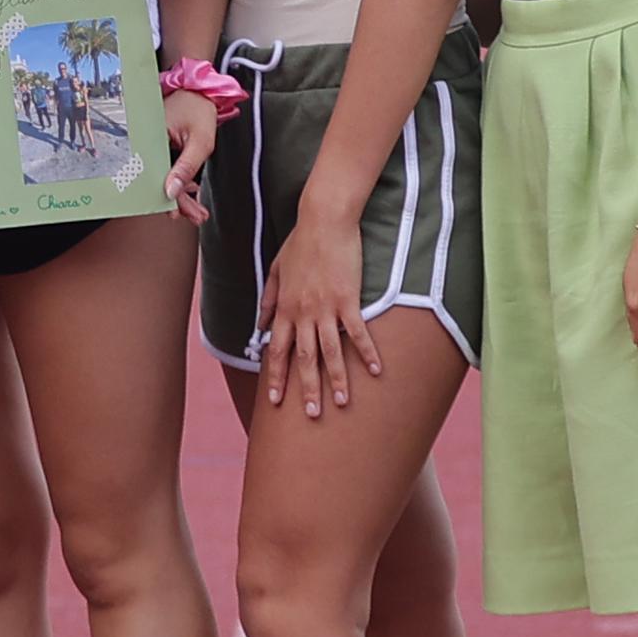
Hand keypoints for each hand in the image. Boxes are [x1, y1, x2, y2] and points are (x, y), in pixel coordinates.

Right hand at [161, 86, 219, 220]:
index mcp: (150, 140)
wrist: (200, 92)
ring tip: (196, 209)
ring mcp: (153, 146)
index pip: (156, 177)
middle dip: (177, 202)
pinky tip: (190, 190)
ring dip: (180, 194)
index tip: (178, 212)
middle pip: (158, 181)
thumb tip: (172, 191)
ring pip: (163, 177)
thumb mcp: (200, 142)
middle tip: (194, 215)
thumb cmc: (198, 109)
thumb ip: (187, 167)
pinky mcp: (160, 148)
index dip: (168, 197)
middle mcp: (148, 144)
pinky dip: (178, 180)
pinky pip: (165, 168)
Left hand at [258, 215, 382, 417]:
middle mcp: (303, 313)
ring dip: (336, 379)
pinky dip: (367, 353)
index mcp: (285, 308)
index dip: (276, 377)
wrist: (323, 221)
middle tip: (311, 415)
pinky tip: (377, 371)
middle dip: (306, 389)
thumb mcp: (275, 271)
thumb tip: (260, 325)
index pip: (278, 350)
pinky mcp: (348, 299)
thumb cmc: (300, 243)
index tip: (275, 401)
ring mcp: (326, 308)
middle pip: (303, 359)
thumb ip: (269, 300)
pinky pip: (358, 332)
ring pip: (330, 352)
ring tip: (342, 403)